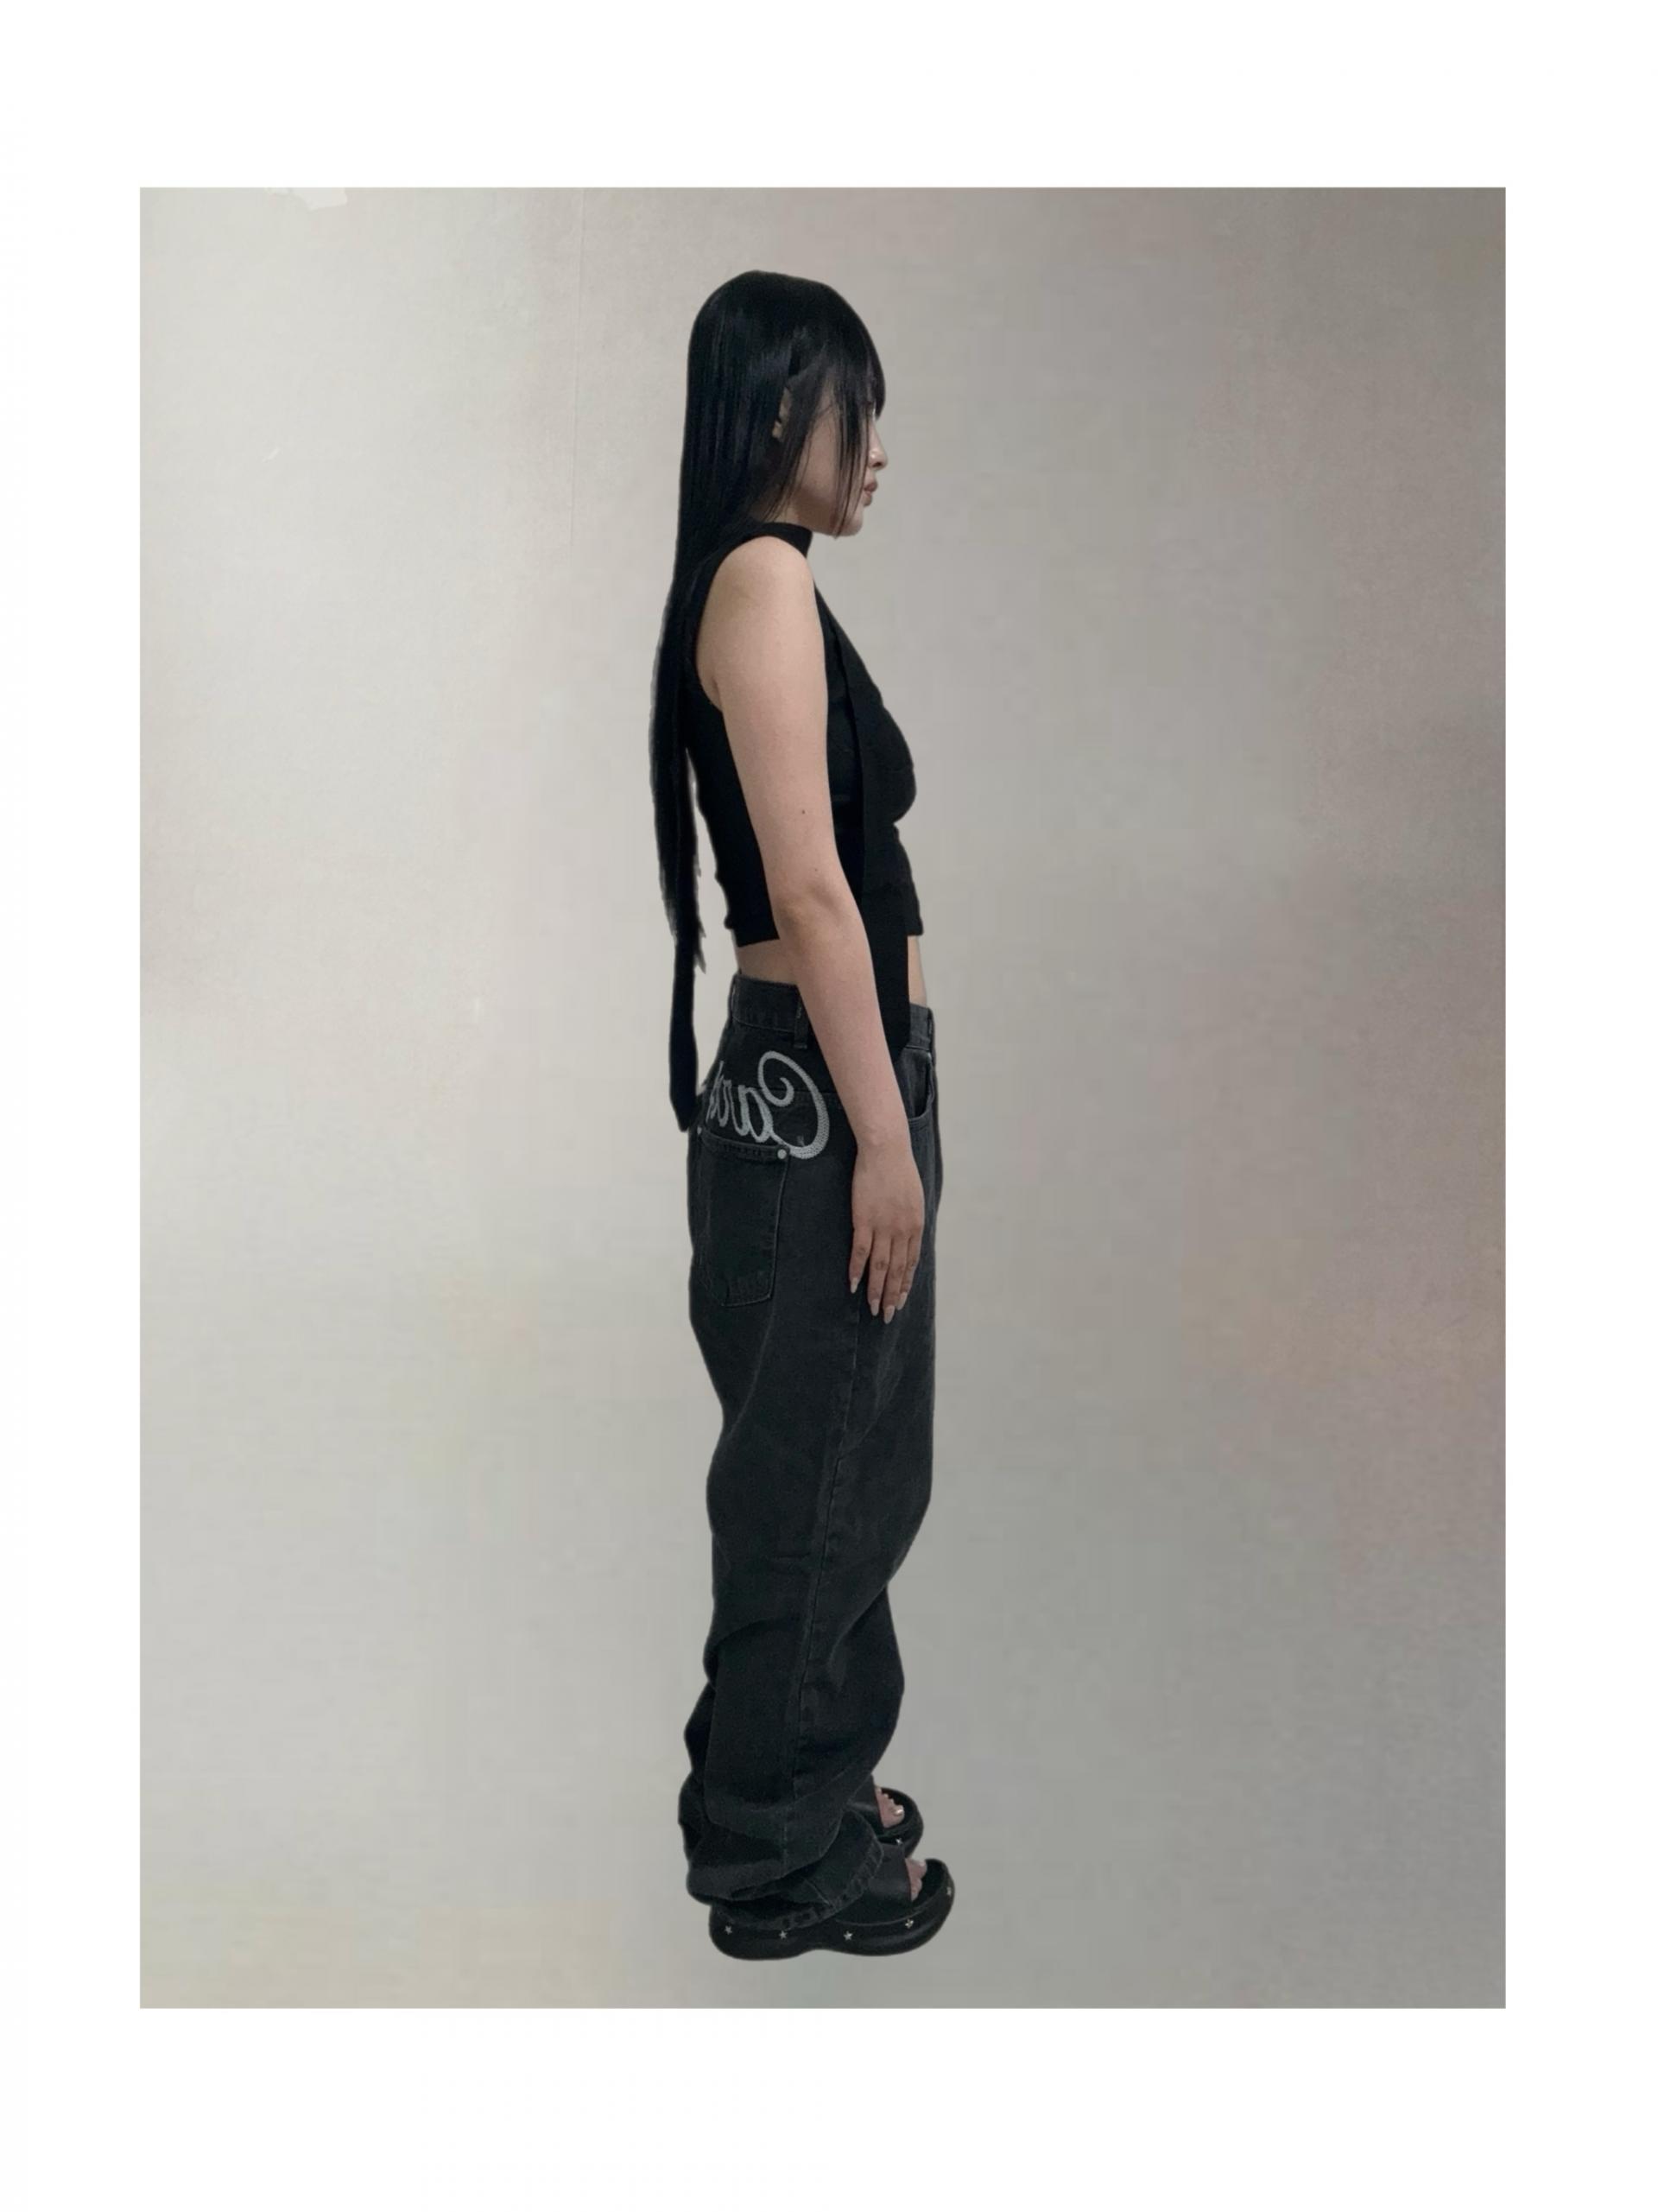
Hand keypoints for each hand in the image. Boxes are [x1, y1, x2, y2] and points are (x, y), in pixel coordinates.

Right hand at [849, 1133, 924, 1319]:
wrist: (886, 1150)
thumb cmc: (899, 1170)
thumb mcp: (914, 1197)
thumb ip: (911, 1219)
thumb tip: (909, 1235)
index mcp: (916, 1226)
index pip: (911, 1263)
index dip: (905, 1284)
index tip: (900, 1300)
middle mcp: (902, 1231)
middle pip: (896, 1270)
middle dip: (892, 1295)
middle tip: (886, 1315)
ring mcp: (883, 1227)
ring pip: (880, 1267)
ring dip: (876, 1290)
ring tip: (872, 1308)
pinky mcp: (864, 1220)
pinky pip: (861, 1252)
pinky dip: (857, 1270)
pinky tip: (854, 1285)